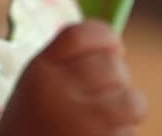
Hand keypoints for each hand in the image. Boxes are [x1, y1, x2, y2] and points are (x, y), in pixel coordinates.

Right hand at [0, 20, 147, 135]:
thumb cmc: (31, 125)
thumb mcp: (35, 85)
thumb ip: (64, 63)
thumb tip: (115, 50)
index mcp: (41, 69)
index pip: (81, 35)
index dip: (107, 37)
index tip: (116, 49)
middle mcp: (59, 90)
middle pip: (111, 65)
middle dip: (119, 79)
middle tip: (106, 97)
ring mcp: (81, 121)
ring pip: (131, 99)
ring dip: (130, 109)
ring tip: (112, 121)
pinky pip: (130, 131)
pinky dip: (124, 134)